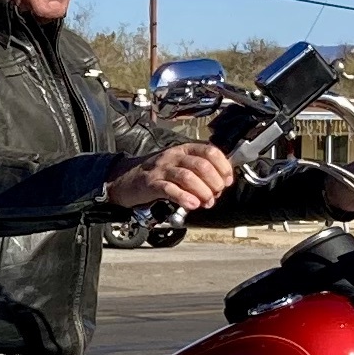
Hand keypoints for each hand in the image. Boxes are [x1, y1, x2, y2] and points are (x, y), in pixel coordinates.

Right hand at [107, 141, 235, 212]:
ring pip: (188, 177)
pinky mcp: (151, 184)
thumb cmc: (158, 174)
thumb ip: (199, 172)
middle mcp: (174, 156)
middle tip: (215, 195)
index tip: (227, 181)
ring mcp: (162, 169)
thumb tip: (221, 184)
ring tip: (206, 202)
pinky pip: (170, 189)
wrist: (126, 179)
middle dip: (214, 182)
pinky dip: (184, 198)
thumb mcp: (180, 165)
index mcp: (184, 149)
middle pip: (201, 165)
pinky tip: (192, 205)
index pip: (210, 151)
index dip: (223, 167)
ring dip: (202, 192)